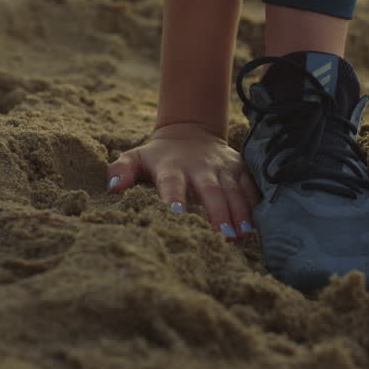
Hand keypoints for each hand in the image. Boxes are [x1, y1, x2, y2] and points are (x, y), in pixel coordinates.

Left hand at [107, 122, 258, 239]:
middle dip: (217, 213)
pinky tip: (255, 226)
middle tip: (223, 237)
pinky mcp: (240, 168)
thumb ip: (121, 171)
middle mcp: (200, 166)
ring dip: (239, 213)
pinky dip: (253, 205)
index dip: (175, 197)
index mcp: (171, 165)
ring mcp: (222, 167)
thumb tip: (112, 188)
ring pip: (233, 190)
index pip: (172, 182)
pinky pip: (250, 187)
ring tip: (241, 236)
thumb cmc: (158, 157)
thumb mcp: (136, 157)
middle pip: (210, 190)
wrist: (190, 131)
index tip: (178, 214)